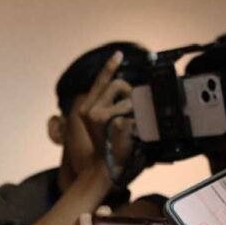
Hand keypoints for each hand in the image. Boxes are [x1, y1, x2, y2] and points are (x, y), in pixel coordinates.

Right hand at [78, 51, 133, 167]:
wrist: (104, 170)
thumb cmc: (107, 148)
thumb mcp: (102, 124)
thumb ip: (109, 105)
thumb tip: (126, 89)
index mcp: (85, 109)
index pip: (100, 82)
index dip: (109, 67)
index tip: (118, 54)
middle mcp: (90, 110)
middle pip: (119, 84)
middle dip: (130, 94)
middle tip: (130, 113)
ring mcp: (101, 116)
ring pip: (130, 96)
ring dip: (135, 108)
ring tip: (129, 126)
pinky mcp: (115, 122)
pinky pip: (137, 112)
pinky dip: (140, 121)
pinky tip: (132, 134)